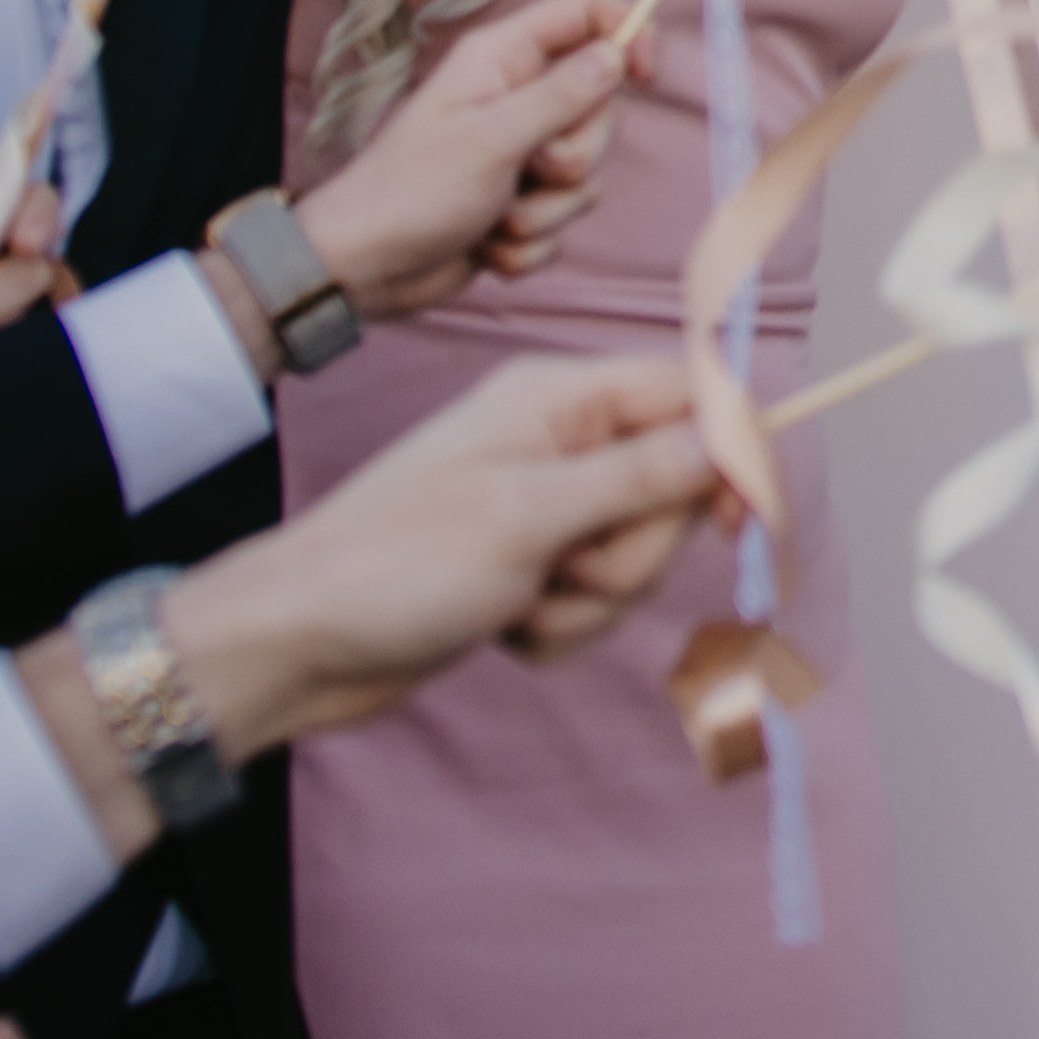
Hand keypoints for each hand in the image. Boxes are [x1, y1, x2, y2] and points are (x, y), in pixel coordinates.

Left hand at [142, 353, 727, 765]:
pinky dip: (561, 627)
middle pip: (673, 488)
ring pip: (637, 555)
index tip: (737, 516)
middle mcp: (558, 443)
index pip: (689, 393)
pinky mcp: (530, 569)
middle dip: (634, 551)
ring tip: (521, 602)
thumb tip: (742, 435)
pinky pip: (594, 601)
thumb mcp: (531, 515)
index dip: (730, 450)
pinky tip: (503, 627)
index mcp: (556, 399)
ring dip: (592, 600)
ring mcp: (543, 508)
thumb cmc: (396, 563)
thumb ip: (644, 475)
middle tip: (566, 566)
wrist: (297, 646)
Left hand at [303, 0, 635, 314]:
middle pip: (601, 104)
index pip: (587, 12)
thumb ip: (563, 95)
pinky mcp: (519, 204)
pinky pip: (562, 219)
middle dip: (579, 154)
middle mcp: (516, 98)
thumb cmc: (410, 193)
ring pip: (585, 173)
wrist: (362, 271)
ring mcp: (519, 153)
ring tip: (498, 217)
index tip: (644, 77)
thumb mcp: (493, 138)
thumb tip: (616, 55)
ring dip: (549, 210)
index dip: (628, 32)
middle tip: (535, 168)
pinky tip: (486, 246)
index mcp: (504, 59)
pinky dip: (532, 242)